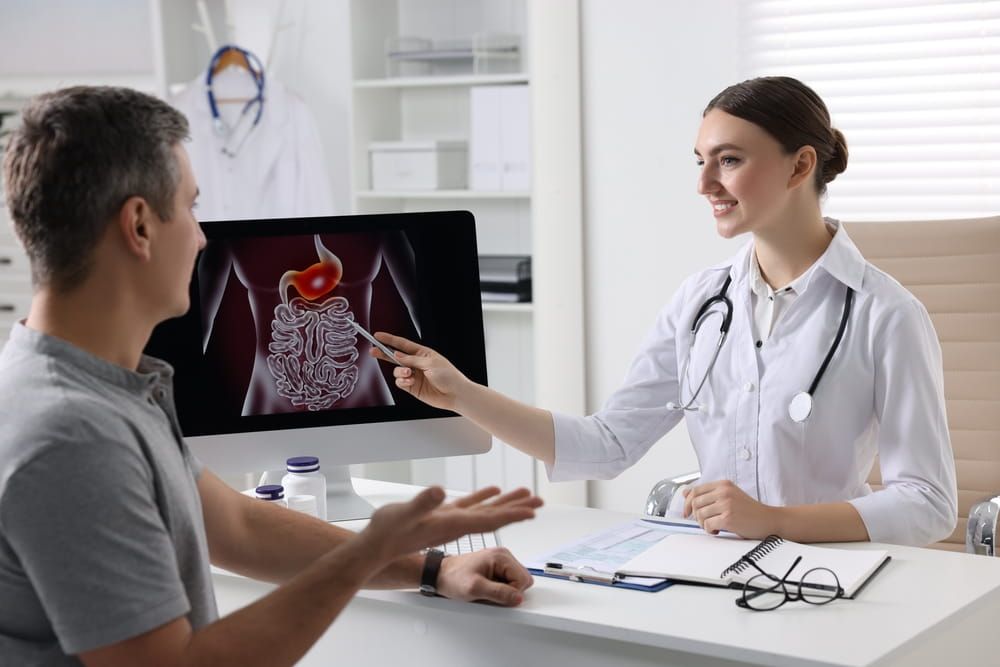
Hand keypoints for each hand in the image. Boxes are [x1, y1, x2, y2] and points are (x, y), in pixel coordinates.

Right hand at [360, 486, 542, 564]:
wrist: (376, 546)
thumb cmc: (387, 533)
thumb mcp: (403, 514)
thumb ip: (422, 504)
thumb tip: (438, 492)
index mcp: (452, 524)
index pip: (490, 520)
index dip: (512, 515)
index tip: (533, 512)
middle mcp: (456, 525)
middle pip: (495, 516)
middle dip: (518, 508)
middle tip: (540, 501)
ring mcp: (451, 521)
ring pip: (486, 510)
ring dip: (506, 502)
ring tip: (525, 494)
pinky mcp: (442, 515)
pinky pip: (469, 505)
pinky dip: (483, 497)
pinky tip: (492, 490)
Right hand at [370, 332, 469, 410]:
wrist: (455, 394)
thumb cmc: (449, 376)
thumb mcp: (430, 362)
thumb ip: (411, 360)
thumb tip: (397, 355)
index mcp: (422, 353)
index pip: (402, 344)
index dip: (389, 339)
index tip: (378, 336)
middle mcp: (416, 364)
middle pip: (395, 357)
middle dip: (384, 354)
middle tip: (373, 351)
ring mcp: (414, 375)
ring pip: (397, 371)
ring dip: (400, 371)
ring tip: (409, 374)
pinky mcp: (412, 387)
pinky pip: (400, 382)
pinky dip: (402, 382)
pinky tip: (410, 382)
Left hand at [436, 548, 533, 606]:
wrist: (439, 574)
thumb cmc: (452, 577)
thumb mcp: (474, 588)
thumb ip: (498, 593)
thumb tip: (517, 597)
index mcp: (501, 556)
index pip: (523, 579)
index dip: (512, 592)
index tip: (496, 595)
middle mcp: (503, 555)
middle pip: (523, 580)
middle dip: (510, 591)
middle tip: (491, 592)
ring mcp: (500, 560)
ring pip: (517, 582)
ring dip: (505, 590)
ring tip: (487, 589)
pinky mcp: (496, 567)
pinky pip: (508, 581)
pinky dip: (500, 588)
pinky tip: (487, 587)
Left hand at [683, 479, 777, 538]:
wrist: (769, 520)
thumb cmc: (749, 510)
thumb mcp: (729, 496)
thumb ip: (709, 494)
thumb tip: (685, 493)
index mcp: (723, 484)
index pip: (696, 491)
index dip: (688, 503)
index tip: (687, 512)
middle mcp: (724, 492)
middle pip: (695, 503)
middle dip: (696, 516)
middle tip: (705, 522)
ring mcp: (726, 504)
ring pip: (699, 515)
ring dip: (703, 524)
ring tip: (714, 526)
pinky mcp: (728, 518)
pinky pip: (707, 525)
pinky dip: (710, 530)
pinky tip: (718, 530)